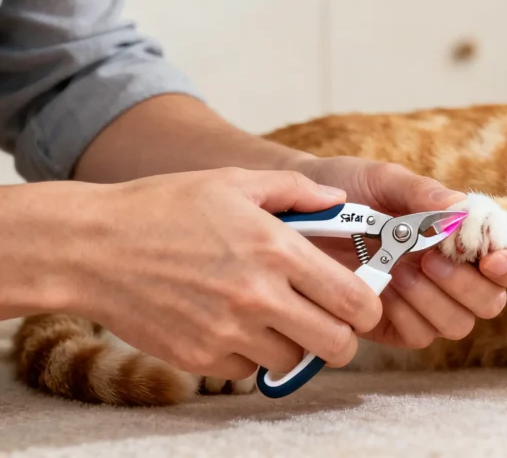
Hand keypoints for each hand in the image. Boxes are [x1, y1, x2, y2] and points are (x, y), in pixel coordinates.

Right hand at [50, 168, 382, 378]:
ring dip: (293, 344)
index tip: (362, 303)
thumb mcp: (234, 181)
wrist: (92, 248)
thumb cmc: (165, 207)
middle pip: (337, 343)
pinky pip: (248, 370)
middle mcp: (259, 296)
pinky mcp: (200, 358)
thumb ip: (296, 190)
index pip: (355, 300)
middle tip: (329, 321)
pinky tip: (233, 325)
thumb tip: (339, 200)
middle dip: (342, 336)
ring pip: (293, 360)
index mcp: (277, 250)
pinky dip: (249, 355)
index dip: (369, 306)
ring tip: (274, 316)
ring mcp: (228, 332)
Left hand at [291, 156, 506, 348]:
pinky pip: (419, 336)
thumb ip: (421, 193)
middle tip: (430, 258)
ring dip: (435, 300)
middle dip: (467, 284)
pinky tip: (383, 289)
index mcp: (459, 238)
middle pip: (490, 302)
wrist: (297, 212)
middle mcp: (450, 274)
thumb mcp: (383, 180)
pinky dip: (407, 315)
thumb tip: (459, 207)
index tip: (491, 258)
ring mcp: (424, 303)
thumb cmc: (347, 189)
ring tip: (399, 270)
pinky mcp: (395, 326)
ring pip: (458, 325)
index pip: (506, 262)